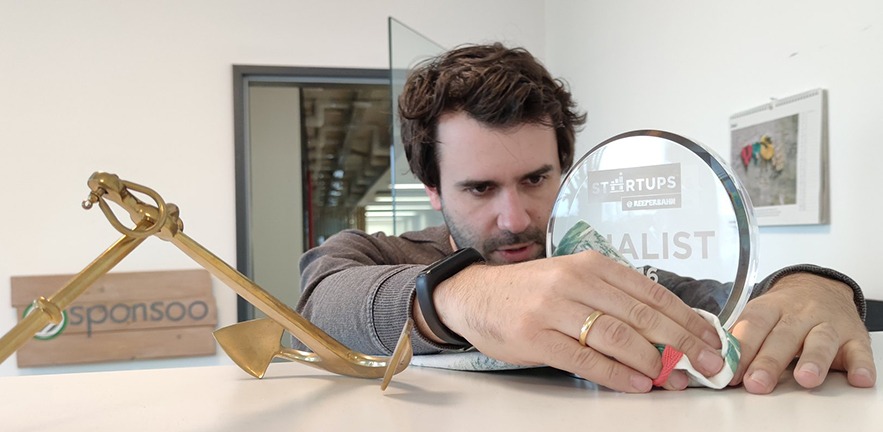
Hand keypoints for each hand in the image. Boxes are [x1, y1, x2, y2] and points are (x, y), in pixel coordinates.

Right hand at [424, 250, 725, 392]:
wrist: (476, 296)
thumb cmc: (532, 292)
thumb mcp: (574, 281)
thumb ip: (614, 300)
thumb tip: (668, 330)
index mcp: (591, 264)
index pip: (651, 292)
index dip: (687, 317)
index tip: (712, 339)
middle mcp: (575, 280)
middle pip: (642, 314)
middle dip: (682, 343)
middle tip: (708, 364)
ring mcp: (553, 308)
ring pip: (618, 336)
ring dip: (653, 361)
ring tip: (675, 378)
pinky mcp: (536, 336)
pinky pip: (585, 359)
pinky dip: (616, 374)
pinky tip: (637, 384)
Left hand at [729, 273, 875, 393]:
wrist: (821, 287)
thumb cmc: (784, 310)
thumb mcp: (760, 315)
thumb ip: (742, 337)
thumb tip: (714, 360)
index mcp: (771, 306)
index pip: (754, 324)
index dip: (742, 348)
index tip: (730, 371)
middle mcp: (800, 313)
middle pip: (784, 336)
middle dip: (769, 361)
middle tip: (757, 382)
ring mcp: (828, 323)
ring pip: (821, 340)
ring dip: (813, 360)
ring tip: (805, 379)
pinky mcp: (854, 337)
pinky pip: (860, 351)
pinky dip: (861, 365)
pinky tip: (857, 378)